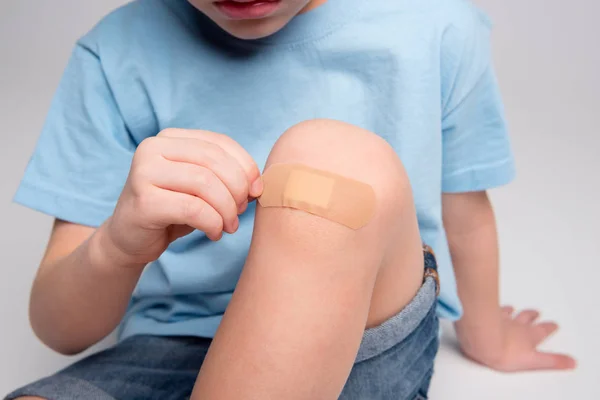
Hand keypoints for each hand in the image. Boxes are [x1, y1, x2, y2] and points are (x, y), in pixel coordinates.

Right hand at [103, 128, 262, 265]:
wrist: (130, 239)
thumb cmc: (172, 211)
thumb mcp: (202, 188)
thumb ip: (227, 177)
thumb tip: (258, 184)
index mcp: (170, 138)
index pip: (219, 142)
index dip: (246, 166)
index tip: (255, 191)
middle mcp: (153, 148)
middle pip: (214, 161)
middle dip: (237, 189)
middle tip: (240, 212)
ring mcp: (144, 172)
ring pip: (205, 183)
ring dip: (226, 209)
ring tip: (229, 226)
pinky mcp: (143, 201)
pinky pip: (193, 209)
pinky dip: (212, 223)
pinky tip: (213, 233)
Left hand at [460, 306, 576, 371]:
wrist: (482, 340)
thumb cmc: (505, 352)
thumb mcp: (534, 361)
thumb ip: (552, 361)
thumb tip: (571, 362)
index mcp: (529, 335)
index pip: (543, 330)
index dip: (549, 327)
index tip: (554, 324)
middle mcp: (516, 325)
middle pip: (526, 317)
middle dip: (532, 315)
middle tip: (536, 311)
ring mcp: (500, 319)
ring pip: (509, 312)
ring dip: (513, 310)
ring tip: (513, 307)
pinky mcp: (485, 316)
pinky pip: (490, 310)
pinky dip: (492, 307)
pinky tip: (488, 304)